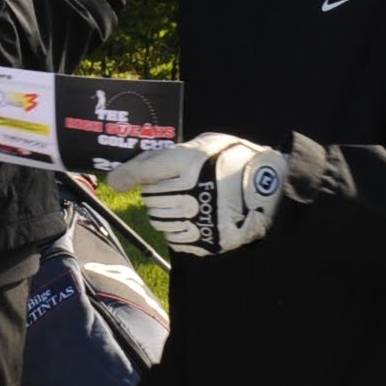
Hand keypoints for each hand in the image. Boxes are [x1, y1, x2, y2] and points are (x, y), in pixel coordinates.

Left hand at [104, 132, 283, 256]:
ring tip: (181, 204)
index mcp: (192, 162)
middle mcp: (192, 191)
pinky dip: (176, 231)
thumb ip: (165, 156)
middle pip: (151, 198)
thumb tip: (129, 171)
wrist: (270, 190)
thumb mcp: (202, 144)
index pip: (147, 171)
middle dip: (154, 194)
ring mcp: (200, 219)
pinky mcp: (207, 240)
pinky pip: (175, 239)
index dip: (127, 175)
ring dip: (163, 214)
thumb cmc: (233, 161)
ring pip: (160, 221)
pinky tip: (189, 220)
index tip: (116, 180)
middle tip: (169, 189)